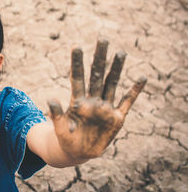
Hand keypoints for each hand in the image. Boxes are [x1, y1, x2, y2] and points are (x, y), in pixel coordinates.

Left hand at [48, 38, 146, 159]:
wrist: (78, 153)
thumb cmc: (66, 139)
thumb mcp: (60, 129)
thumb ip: (57, 115)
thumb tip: (50, 99)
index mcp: (77, 102)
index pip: (77, 78)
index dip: (77, 63)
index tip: (76, 46)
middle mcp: (92, 100)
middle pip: (97, 75)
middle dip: (99, 58)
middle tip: (102, 39)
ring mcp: (105, 108)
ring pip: (112, 83)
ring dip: (116, 68)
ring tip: (120, 52)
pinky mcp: (116, 118)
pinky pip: (126, 102)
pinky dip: (134, 91)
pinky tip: (141, 78)